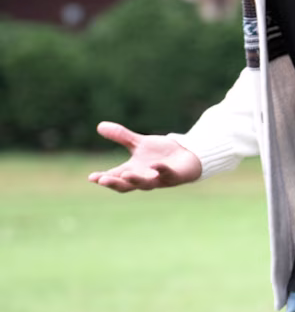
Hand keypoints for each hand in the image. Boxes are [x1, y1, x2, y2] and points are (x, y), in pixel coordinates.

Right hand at [87, 121, 201, 191]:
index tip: (91, 177)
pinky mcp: (174, 176)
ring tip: (126, 174)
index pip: (114, 177)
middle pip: (126, 185)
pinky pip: (167, 174)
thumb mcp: (139, 143)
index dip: (103, 178)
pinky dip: (160, 170)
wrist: (186, 155)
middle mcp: (143, 177)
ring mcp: (158, 178)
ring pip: (145, 184)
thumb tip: (99, 126)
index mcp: (132, 171)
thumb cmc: (160, 153)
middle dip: (114, 183)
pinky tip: (154, 166)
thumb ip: (121, 136)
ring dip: (135, 180)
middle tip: (102, 180)